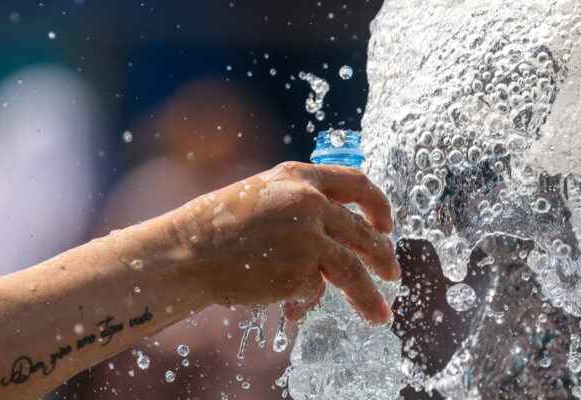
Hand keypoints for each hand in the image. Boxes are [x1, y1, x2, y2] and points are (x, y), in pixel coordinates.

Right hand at [162, 162, 399, 323]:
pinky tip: (293, 311)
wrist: (187, 251)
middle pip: (363, 233)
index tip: (386, 225)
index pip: (357, 184)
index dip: (379, 205)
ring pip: (353, 270)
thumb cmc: (219, 225)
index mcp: (299, 177)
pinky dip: (307, 303)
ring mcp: (306, 238)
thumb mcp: (264, 195)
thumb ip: (301, 203)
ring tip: (380, 315)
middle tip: (392, 274)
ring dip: (370, 297)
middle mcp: (309, 203)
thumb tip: (340, 228)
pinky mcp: (298, 272)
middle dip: (383, 258)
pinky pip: (315, 291)